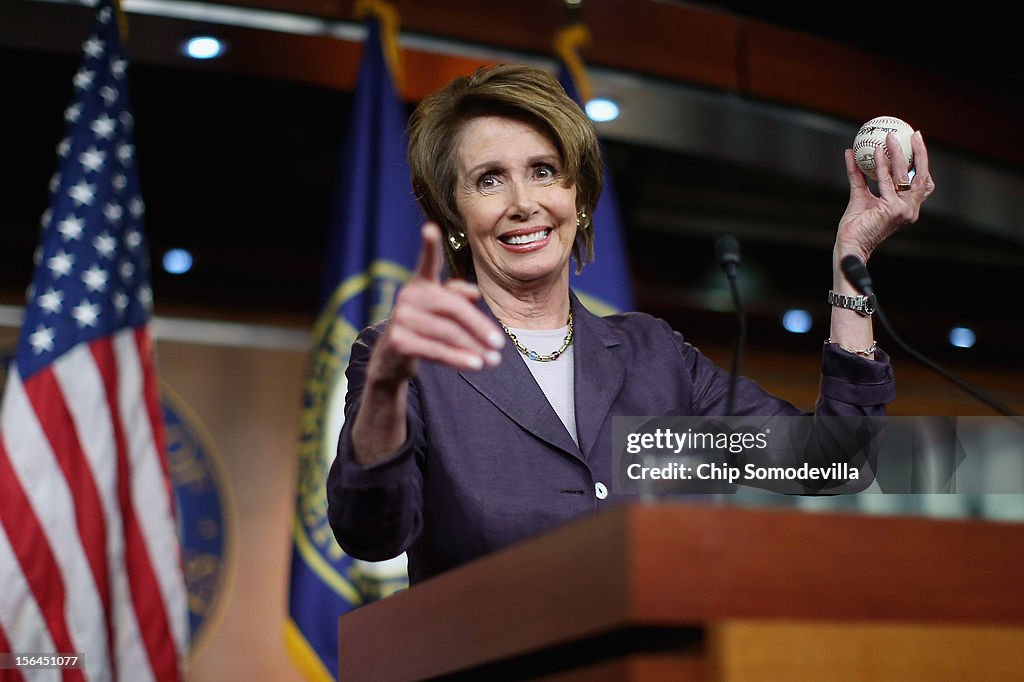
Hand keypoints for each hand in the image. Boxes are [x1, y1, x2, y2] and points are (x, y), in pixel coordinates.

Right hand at [366, 222, 504, 384]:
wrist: (392, 358)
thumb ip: (459, 298)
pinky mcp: (398, 341)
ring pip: (448, 333)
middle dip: (479, 326)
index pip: (427, 262)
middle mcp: (408, 295)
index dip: (429, 247)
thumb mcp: (443, 311)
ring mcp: (401, 318)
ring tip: (493, 360)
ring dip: (474, 347)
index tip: (430, 229)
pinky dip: (458, 359)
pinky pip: (436, 350)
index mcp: (421, 283)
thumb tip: (474, 293)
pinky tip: (475, 364)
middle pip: (453, 308)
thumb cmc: (426, 328)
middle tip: (500, 343)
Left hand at [835, 129, 935, 263]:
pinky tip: (876, 152)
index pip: (921, 183)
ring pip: (904, 175)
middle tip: (913, 134)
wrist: (850, 244)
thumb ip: (858, 175)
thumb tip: (851, 152)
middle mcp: (910, 209)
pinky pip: (886, 182)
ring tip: (890, 137)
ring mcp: (904, 210)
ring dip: (898, 154)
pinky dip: (881, 165)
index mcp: (907, 207)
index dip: (922, 163)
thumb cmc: (855, 225)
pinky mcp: (893, 210)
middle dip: (921, 154)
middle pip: (921, 176)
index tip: (916, 144)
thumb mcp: (860, 195)